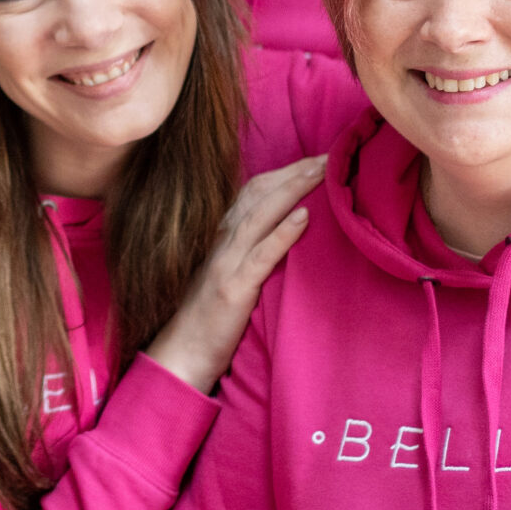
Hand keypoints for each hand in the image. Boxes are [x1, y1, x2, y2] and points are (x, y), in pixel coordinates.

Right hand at [144, 157, 323, 392]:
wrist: (180, 354)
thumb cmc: (207, 319)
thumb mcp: (228, 275)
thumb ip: (247, 251)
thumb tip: (285, 234)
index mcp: (219, 237)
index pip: (252, 191)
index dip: (284, 172)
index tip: (315, 160)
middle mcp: (220, 241)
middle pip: (259, 193)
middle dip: (295, 171)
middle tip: (330, 155)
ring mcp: (225, 263)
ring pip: (260, 215)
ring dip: (294, 189)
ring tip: (323, 172)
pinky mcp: (233, 288)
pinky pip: (260, 255)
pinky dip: (283, 233)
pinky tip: (304, 218)